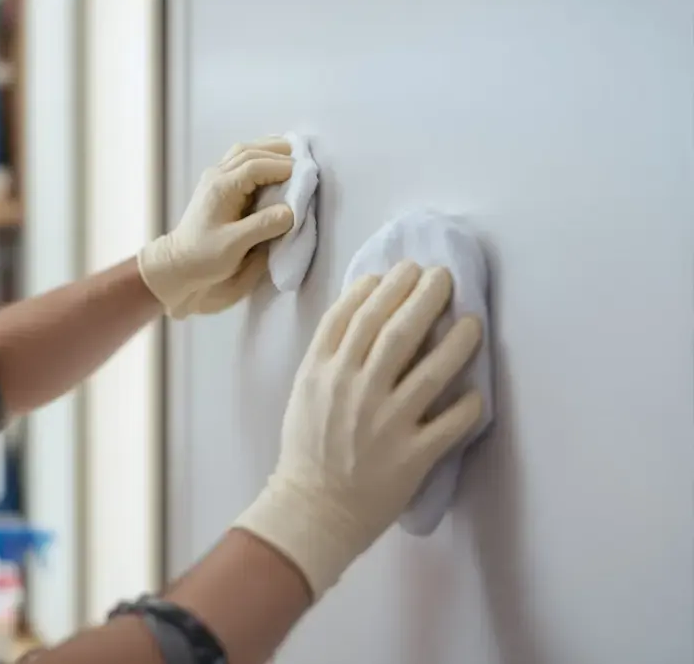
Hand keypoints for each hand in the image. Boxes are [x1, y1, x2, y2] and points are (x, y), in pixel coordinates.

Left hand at [138, 137, 296, 318]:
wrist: (176, 263)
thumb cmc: (203, 257)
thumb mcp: (235, 245)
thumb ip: (263, 226)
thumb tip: (291, 211)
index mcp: (221, 187)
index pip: (255, 166)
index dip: (282, 167)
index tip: (304, 174)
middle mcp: (216, 176)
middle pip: (250, 152)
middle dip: (278, 154)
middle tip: (303, 162)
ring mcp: (214, 178)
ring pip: (243, 152)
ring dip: (267, 151)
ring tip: (291, 156)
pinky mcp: (216, 185)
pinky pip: (239, 160)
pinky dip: (258, 157)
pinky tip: (271, 163)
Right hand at [234, 260, 484, 598]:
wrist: (312, 510)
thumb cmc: (308, 449)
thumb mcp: (305, 392)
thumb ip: (330, 357)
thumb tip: (363, 315)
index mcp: (322, 372)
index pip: (352, 316)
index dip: (379, 287)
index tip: (399, 272)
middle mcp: (354, 389)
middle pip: (394, 329)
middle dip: (422, 295)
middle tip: (442, 275)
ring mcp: (385, 421)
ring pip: (430, 369)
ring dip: (456, 340)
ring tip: (472, 320)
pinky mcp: (412, 454)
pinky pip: (451, 422)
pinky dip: (468, 405)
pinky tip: (477, 392)